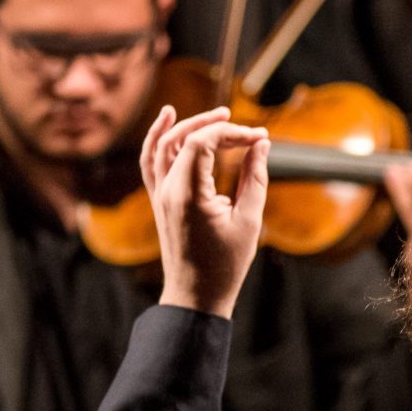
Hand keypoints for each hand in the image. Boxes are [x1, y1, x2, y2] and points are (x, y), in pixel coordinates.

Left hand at [142, 104, 268, 317]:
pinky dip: (157, 137)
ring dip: (187, 125)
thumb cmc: (225, 264)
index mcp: (188, 195)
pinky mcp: (158, 201)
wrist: (195, 295)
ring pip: (163, 145)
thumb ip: (255, 178)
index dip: (232, 133)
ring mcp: (158, 195)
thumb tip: (260, 145)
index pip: (203, 143)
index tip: (259, 139)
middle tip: (244, 126)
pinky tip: (168, 118)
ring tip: (216, 114)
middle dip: (215, 125)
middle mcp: (167, 191)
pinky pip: (151, 161)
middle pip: (183, 138)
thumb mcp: (248, 221)